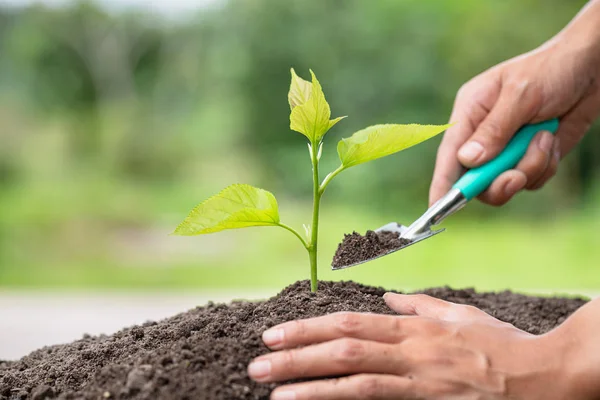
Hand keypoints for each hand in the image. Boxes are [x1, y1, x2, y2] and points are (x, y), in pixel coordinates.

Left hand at [248, 294, 573, 399]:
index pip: (350, 322)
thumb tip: (387, 296)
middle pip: (343, 348)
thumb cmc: (500, 342)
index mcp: (412, 326)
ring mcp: (419, 380)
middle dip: (297, 355)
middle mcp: (409, 350)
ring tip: (274, 391)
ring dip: (310, 385)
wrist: (542, 375)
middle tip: (258, 363)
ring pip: (355, 380)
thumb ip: (418, 305)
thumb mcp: (458, 314)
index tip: (276, 333)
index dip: (309, 328)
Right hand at [430, 34, 599, 205]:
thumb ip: (494, 129)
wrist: (594, 66)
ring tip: (545, 138)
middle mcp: (483, 134)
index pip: (449, 153)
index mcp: (470, 112)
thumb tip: (467, 160)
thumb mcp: (521, 94)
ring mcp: (506, 149)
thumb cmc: (552, 68)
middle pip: (476, 179)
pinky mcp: (528, 157)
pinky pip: (531, 180)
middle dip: (499, 181)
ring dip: (531, 167)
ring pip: (506, 183)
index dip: (442, 182)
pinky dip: (545, 166)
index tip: (436, 207)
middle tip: (517, 175)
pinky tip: (553, 140)